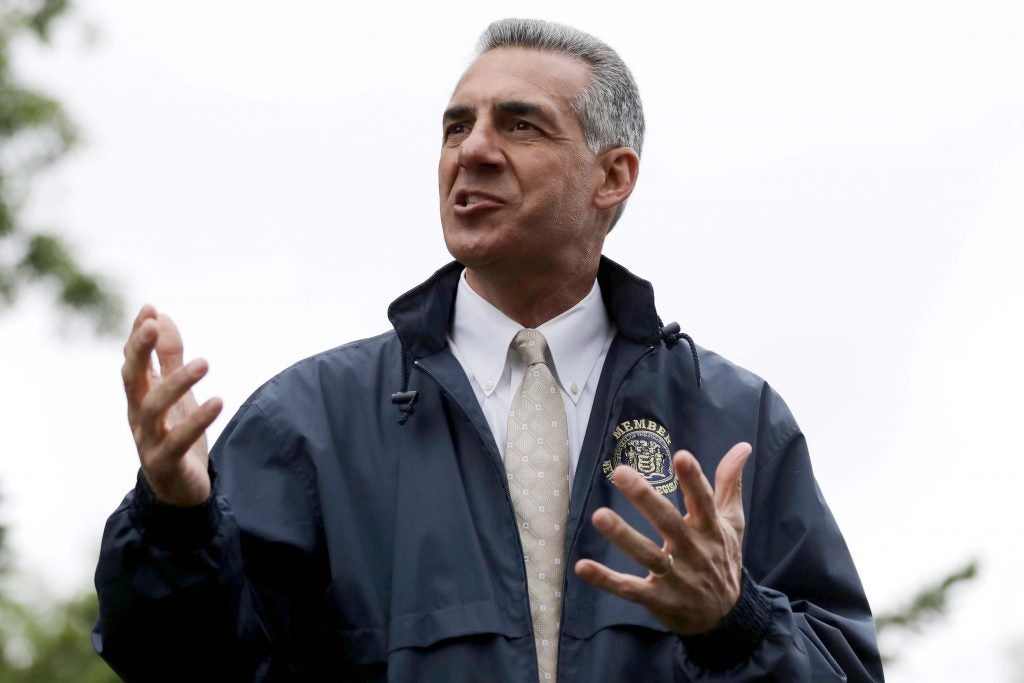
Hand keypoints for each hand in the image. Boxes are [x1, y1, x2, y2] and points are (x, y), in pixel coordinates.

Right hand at [122, 305, 222, 506]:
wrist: (178, 491)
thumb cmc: (175, 435)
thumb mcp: (176, 394)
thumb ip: (168, 358)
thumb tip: (162, 316)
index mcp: (140, 397)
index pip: (133, 361)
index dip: (138, 335)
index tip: (149, 308)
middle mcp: (138, 416)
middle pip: (131, 379)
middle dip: (139, 351)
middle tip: (153, 325)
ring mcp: (148, 440)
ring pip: (154, 408)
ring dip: (177, 383)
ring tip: (204, 362)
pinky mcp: (165, 462)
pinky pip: (178, 440)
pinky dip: (197, 420)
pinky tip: (218, 401)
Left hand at [574, 442, 751, 634]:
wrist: (727, 618)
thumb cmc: (723, 559)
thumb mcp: (732, 523)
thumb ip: (730, 483)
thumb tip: (742, 446)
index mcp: (710, 529)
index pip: (703, 501)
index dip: (693, 479)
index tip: (681, 455)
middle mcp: (692, 551)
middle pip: (668, 522)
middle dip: (645, 497)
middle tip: (622, 472)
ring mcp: (675, 577)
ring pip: (647, 555)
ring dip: (623, 536)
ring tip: (599, 515)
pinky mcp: (657, 599)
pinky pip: (629, 588)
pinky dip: (606, 580)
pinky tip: (582, 567)